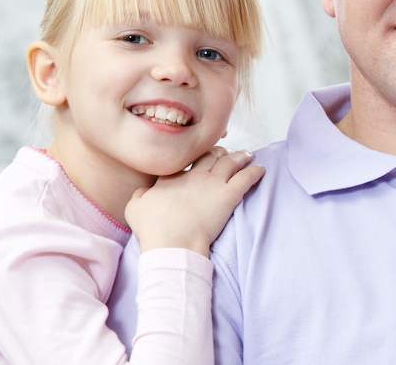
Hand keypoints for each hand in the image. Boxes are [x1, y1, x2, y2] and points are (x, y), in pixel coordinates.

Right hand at [126, 147, 263, 255]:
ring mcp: (212, 184)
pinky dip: (254, 172)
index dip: (193, 156)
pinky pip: (246, 178)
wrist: (173, 242)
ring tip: (246, 155)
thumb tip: (143, 192)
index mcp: (171, 178)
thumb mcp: (135, 209)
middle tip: (225, 153)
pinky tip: (261, 169)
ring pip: (229, 162)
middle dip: (218, 152)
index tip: (199, 156)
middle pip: (209, 156)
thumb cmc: (153, 229)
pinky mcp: (228, 195)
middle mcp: (193, 176)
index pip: (184, 161)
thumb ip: (139, 196)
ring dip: (239, 157)